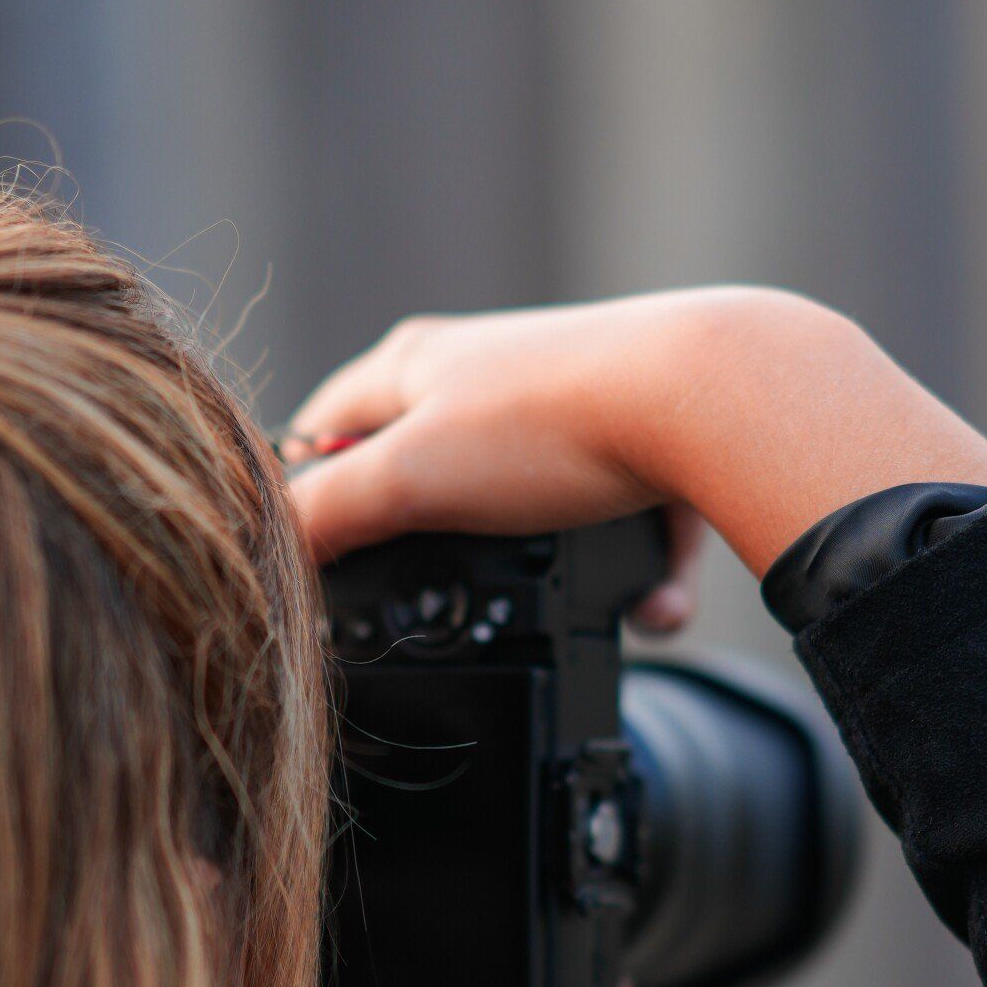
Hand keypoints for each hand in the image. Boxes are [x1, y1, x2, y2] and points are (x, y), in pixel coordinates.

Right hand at [285, 287, 986, 579]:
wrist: (710, 398)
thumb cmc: (550, 423)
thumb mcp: (409, 478)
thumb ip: (331, 516)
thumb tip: (277, 553)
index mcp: (418, 366)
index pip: (327, 426)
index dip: (307, 492)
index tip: (309, 559)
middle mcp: (494, 372)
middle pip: (434, 470)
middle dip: (442, 550)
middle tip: (442, 606)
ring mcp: (574, 402)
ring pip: (541, 509)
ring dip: (552, 577)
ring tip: (571, 620)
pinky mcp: (652, 437)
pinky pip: (632, 521)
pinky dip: (641, 575)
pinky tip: (657, 611)